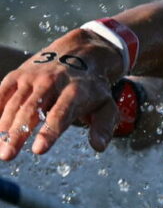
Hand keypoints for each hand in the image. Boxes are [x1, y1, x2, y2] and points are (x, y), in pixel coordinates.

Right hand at [0, 29, 123, 159]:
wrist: (79, 51)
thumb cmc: (92, 86)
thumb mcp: (107, 105)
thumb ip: (104, 126)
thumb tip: (99, 147)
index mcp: (74, 93)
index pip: (59, 115)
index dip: (49, 133)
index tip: (38, 150)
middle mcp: (50, 83)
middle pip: (30, 112)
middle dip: (17, 134)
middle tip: (7, 156)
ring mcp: (31, 77)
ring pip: (14, 104)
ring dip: (3, 127)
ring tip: (1, 149)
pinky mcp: (18, 75)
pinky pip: (2, 92)